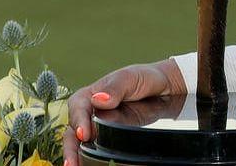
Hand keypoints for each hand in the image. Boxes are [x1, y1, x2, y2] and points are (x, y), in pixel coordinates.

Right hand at [61, 58, 185, 165]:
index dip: (78, 120)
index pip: (78, 107)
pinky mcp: (111, 139)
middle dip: (70, 148)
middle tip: (72, 163)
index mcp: (90, 95)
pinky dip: (93, 159)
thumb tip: (98, 100)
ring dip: (78, 157)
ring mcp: (100, 128)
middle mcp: (90, 113)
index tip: (83, 134)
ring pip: (82, 144)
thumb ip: (115, 88)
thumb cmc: (143, 78)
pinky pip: (99, 150)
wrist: (165, 89)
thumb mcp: (130, 78)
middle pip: (73, 132)